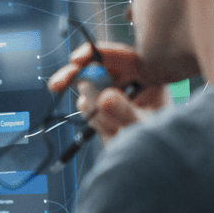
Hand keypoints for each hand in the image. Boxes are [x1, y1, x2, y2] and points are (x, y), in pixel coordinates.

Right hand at [48, 42, 170, 144]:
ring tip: (114, 127)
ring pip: (88, 91)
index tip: (76, 60)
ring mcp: (114, 94)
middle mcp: (129, 80)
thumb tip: (104, 97)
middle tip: (55, 86)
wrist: (153, 158)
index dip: (95, 54)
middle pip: (96, 67)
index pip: (117, 56)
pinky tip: (110, 129)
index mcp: (146, 73)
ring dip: (93, 110)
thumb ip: (125, 112)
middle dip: (73, 75)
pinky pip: (87, 108)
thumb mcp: (143, 127)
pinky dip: (93, 120)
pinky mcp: (103, 109)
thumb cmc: (158, 140)